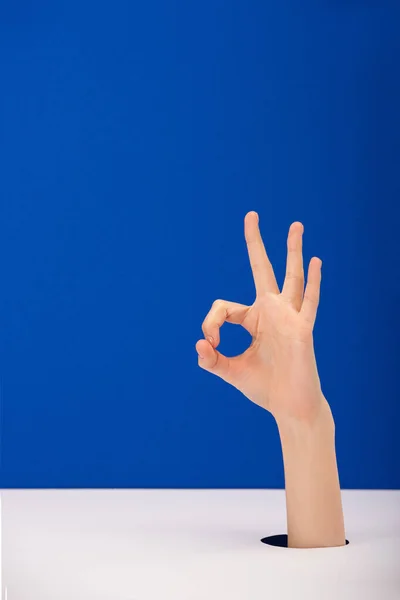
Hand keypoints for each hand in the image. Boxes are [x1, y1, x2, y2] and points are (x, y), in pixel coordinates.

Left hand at [196, 211, 325, 424]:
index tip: (209, 344)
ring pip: (291, 278)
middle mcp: (271, 312)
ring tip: (296, 225)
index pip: (224, 306)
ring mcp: (289, 318)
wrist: (289, 406)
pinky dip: (313, 283)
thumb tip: (199, 345)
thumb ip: (212, 360)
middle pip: (262, 269)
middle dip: (255, 243)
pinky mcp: (302, 329)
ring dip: (293, 251)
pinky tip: (315, 262)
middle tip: (251, 214)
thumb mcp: (231, 371)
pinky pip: (309, 303)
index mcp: (254, 319)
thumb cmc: (264, 387)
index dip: (210, 322)